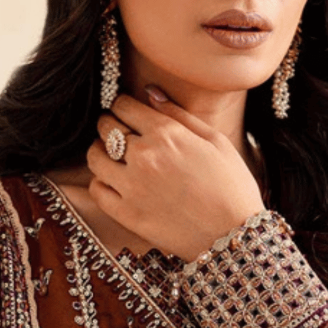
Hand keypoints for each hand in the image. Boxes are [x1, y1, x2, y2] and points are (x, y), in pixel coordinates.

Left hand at [86, 89, 264, 261]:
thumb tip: (150, 92)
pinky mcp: (126, 214)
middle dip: (109, 124)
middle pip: (106, 128)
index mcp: (166, 134)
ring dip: (100, 152)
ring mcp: (131, 186)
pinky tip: (112, 182)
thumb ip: (179, 114)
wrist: (232, 235)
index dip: (122, 105)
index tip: (125, 111)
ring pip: (95, 157)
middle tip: (117, 131)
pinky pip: (96, 189)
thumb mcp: (215, 140)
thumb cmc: (232, 186)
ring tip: (112, 156)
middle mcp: (143, 156)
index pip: (123, 106)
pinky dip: (99, 182)